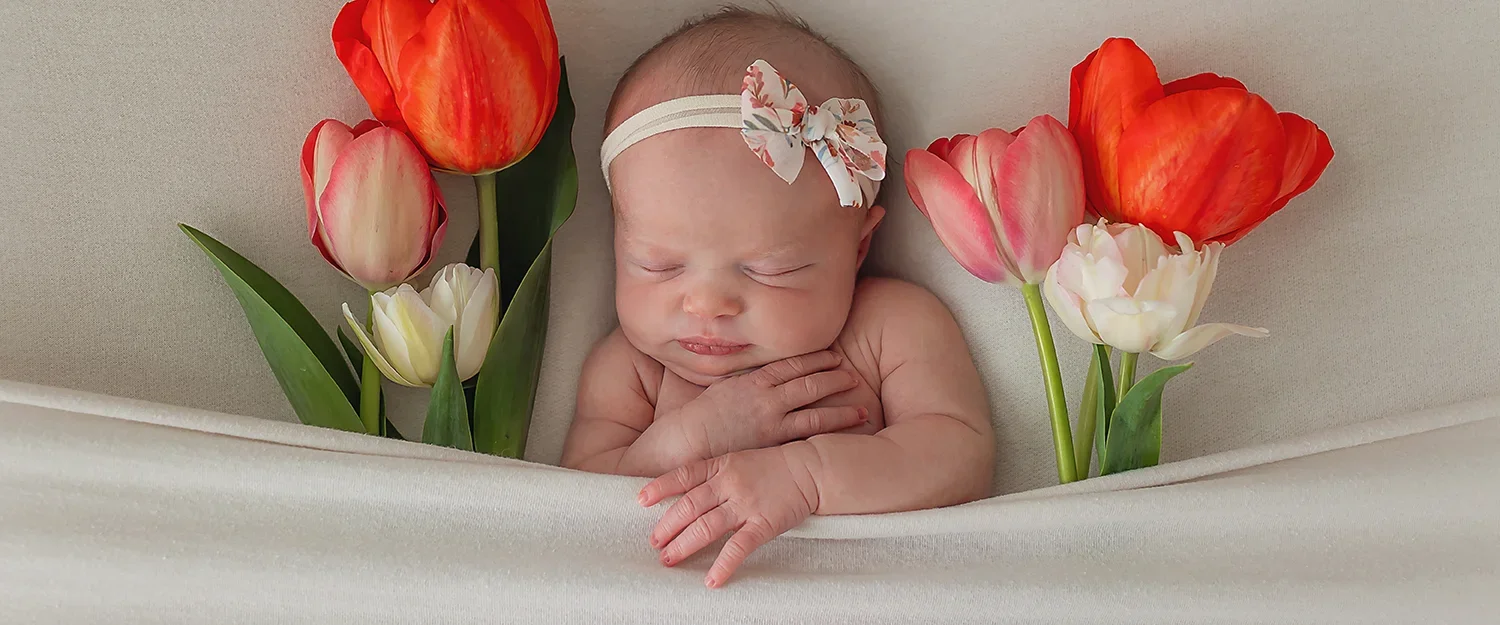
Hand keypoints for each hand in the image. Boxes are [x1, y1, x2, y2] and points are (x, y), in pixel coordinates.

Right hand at [635, 351, 866, 467]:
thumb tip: (759, 378)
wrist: (686, 440)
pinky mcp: (773, 444)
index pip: (792, 365)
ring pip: (815, 411)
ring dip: (841, 409)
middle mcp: (767, 397)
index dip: (817, 359)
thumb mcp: (722, 389)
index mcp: (754, 380)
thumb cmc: (699, 417)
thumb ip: (745, 382)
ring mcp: (771, 421)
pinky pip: (806, 437)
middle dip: (835, 377)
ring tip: (862, 409)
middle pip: (809, 383)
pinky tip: (843, 435)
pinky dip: (827, 434)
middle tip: (854, 375)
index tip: (834, 355)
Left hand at [638, 444, 818, 587]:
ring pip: (707, 527)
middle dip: (667, 526)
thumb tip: (686, 494)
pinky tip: (712, 580)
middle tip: (653, 543)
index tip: (640, 500)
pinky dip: (724, 565)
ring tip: (669, 559)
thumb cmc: (773, 467)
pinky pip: (739, 547)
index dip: (660, 488)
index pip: (684, 476)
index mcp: (722, 465)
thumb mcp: (738, 461)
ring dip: (684, 545)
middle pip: (689, 506)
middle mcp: (730, 483)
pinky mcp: (764, 523)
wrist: (810, 469)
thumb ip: (713, 475)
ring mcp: (746, 504)